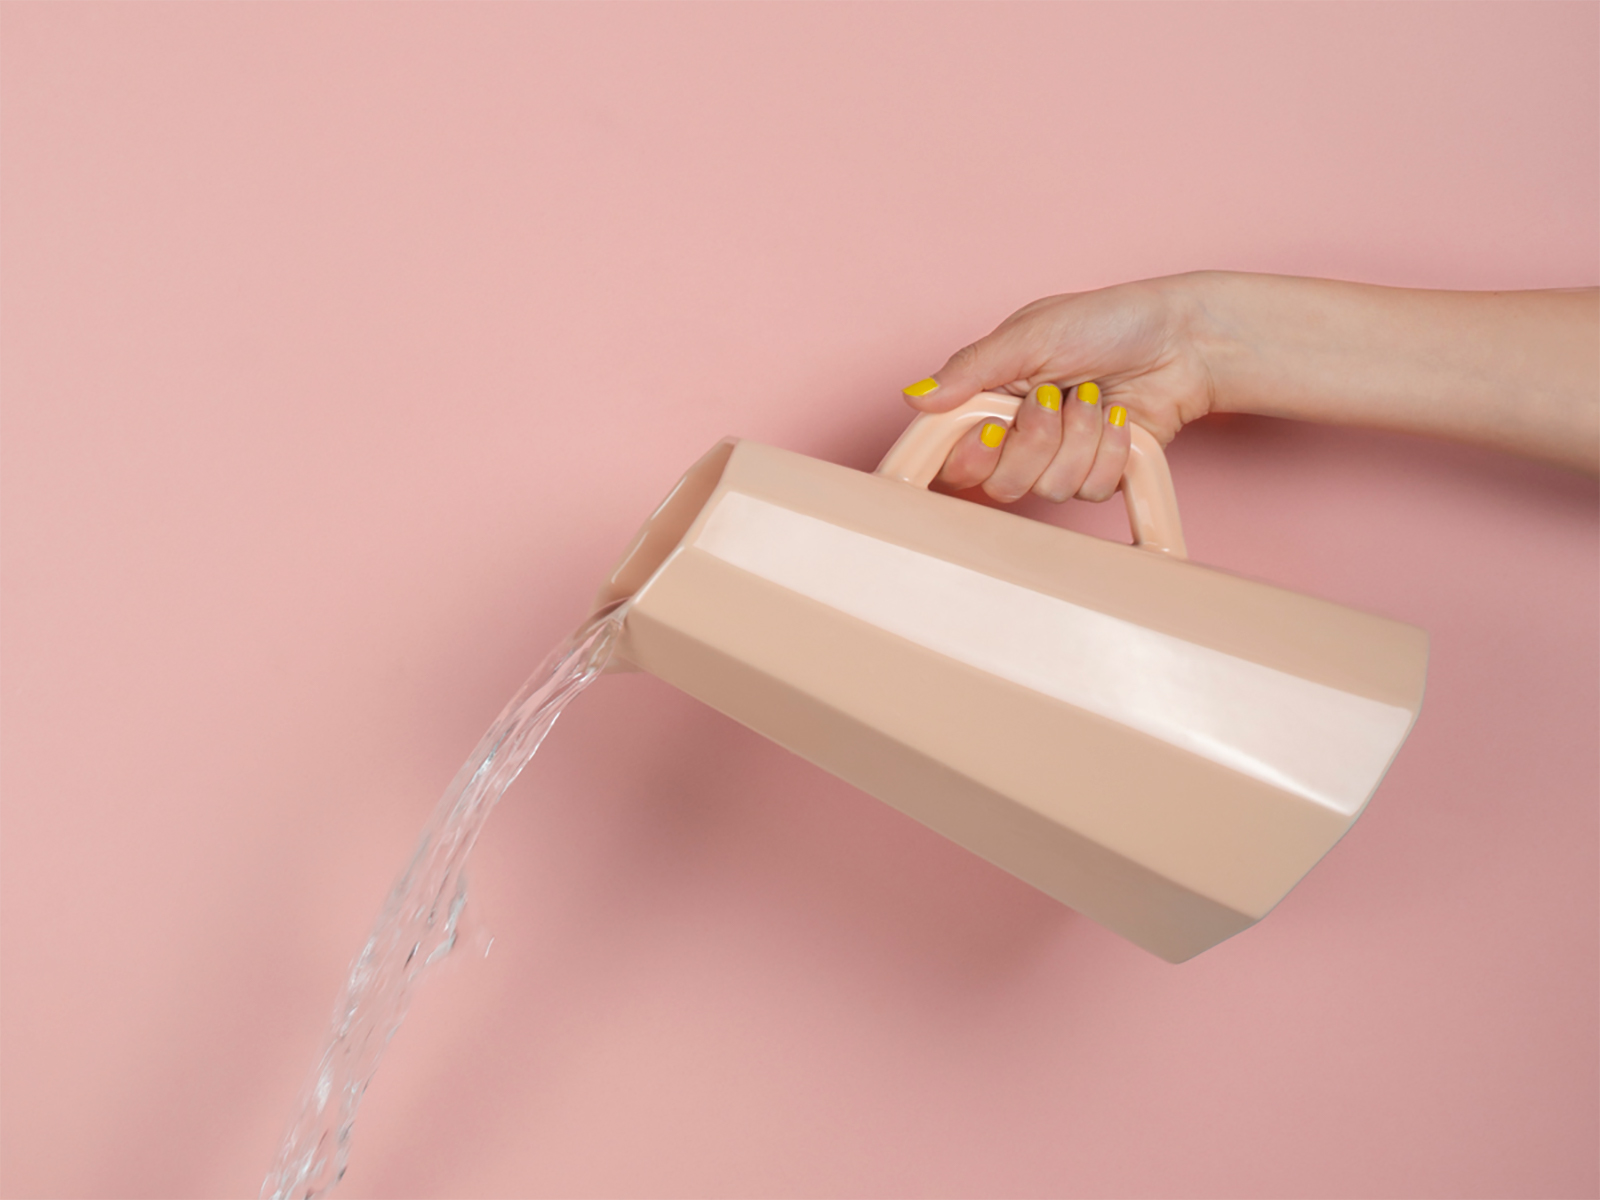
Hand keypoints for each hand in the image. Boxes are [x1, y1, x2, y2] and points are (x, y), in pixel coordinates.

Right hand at [900, 275, 1216, 502]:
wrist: (1183, 340)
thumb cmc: (1108, 322)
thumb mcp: (1030, 335)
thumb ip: (970, 370)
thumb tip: (915, 397)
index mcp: (991, 398)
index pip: (954, 455)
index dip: (971, 453)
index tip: (994, 426)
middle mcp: (1019, 435)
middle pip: (1000, 484)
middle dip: (1036, 440)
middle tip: (1056, 398)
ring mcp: (1059, 458)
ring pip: (1048, 489)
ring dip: (1079, 440)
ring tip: (1094, 399)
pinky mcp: (1098, 473)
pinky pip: (1089, 490)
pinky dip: (1109, 451)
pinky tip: (1118, 417)